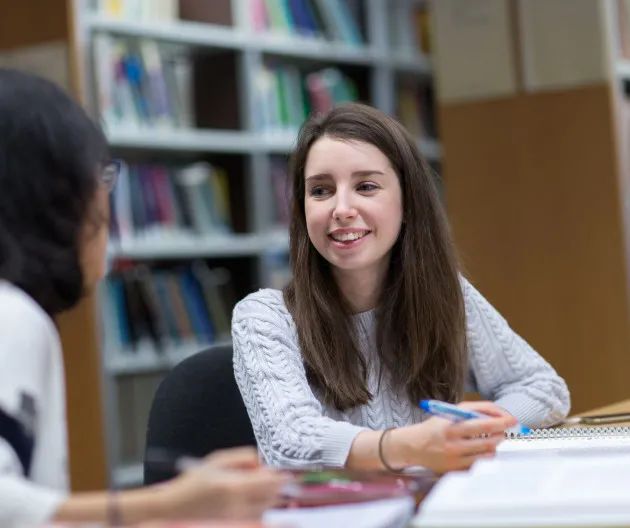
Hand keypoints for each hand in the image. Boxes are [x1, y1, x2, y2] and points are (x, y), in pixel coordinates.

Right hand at [162, 447, 290, 519]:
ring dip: (271, 497)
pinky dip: (261, 508)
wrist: (176, 507)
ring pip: (266, 508)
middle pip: (271, 496)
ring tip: (264, 487)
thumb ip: (243, 457)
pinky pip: (257, 517)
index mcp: (233, 487)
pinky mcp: (236, 525)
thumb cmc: (195, 480)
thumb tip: (263, 461)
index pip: (269, 483)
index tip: (288, 471)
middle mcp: (238, 506)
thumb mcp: (217, 460)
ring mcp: (238, 519)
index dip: (282, 477)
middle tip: (281, 477)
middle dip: (278, 486)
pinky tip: (254, 499)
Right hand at [388, 401, 516, 473]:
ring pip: (486, 452)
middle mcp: (453, 441)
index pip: (482, 421)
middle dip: (501, 433)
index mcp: (451, 424)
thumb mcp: (449, 412)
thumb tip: (497, 413)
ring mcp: (454, 456)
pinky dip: (486, 456)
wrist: (413, 446)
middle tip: (506, 430)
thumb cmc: (434, 427)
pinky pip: (479, 464)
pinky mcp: (455, 468)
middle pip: (487, 439)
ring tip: (494, 439)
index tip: (510, 419)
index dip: (500, 420)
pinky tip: (484, 450)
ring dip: (495, 445)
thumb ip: (472, 410)